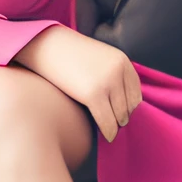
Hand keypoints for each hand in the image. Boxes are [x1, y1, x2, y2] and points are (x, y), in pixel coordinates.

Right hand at [13, 24, 142, 141]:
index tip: (120, 115)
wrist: (46, 45)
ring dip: (115, 125)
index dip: (129, 107)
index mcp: (122, 60)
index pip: (136, 93)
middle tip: (113, 124)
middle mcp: (118, 70)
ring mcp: (107, 82)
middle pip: (130, 106)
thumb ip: (112, 73)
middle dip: (122, 117)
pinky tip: (106, 136)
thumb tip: (120, 101)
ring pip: (120, 116)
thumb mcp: (98, 57)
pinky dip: (109, 132)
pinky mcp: (94, 94)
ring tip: (108, 129)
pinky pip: (108, 122)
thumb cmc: (68, 54)